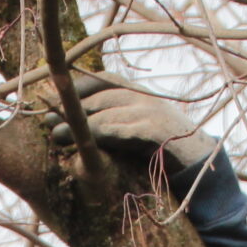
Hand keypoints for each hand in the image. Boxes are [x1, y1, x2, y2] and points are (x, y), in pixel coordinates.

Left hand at [41, 72, 217, 169]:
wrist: (201, 166)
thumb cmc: (162, 152)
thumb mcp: (133, 133)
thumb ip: (111, 126)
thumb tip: (72, 128)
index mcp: (138, 94)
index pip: (103, 80)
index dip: (76, 87)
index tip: (50, 97)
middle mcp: (145, 98)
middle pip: (101, 95)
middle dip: (71, 106)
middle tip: (46, 120)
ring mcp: (153, 112)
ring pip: (109, 111)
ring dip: (79, 123)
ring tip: (55, 136)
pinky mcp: (159, 132)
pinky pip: (126, 130)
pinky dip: (103, 134)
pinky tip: (86, 142)